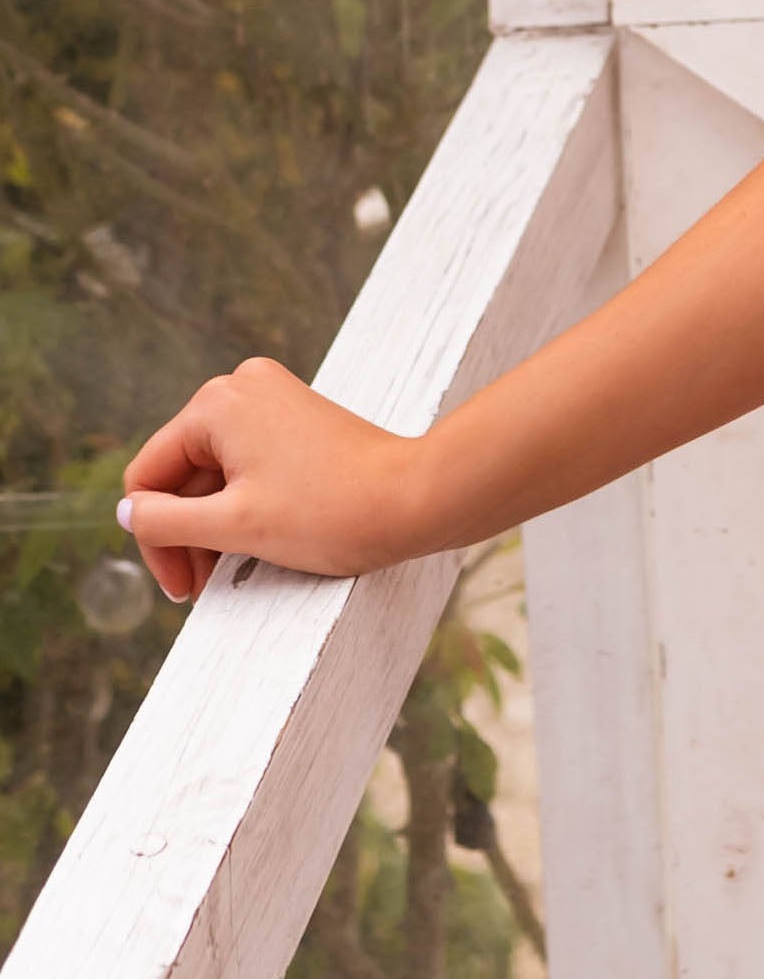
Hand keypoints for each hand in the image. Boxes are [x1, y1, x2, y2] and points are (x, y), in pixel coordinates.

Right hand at [121, 358, 433, 602]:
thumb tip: (127, 512)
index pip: (149, 476)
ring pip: (216, 472)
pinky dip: (244, 504)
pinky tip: (255, 544)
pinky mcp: (299, 418)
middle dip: (187, 534)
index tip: (180, 590)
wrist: (421, 498)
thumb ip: (165, 521)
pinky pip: (249, 464)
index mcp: (216, 403)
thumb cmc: (332, 513)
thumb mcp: (234, 526)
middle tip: (200, 591)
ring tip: (227, 575)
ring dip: (215, 524)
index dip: (153, 539)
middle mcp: (240, 387)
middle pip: (182, 473)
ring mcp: (273, 398)